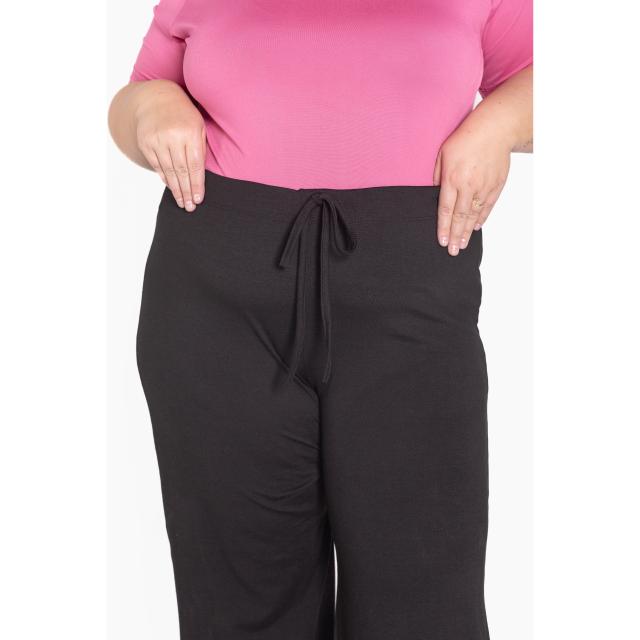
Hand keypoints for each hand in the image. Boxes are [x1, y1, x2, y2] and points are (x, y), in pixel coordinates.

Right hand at [134, 82, 206, 211]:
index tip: (198, 199)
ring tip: (182, 202)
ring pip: (168, 171)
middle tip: (190, 207)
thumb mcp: (198, 127)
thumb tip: (200, 178)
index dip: (197, 184)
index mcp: (190, 132)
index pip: (195, 165)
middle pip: (181, 171)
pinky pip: (156, 165)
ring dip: (176, 189)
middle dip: (186, 191)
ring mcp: (157, 139)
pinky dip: (165, 178)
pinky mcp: (145, 142)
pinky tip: (171, 188)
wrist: (157, 98)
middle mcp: (172, 136)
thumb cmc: (184, 115)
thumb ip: (200, 150)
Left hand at [433, 122, 510, 255]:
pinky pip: (487, 206)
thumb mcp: (443, 154)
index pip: (446, 210)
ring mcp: (484, 187)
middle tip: (453, 251)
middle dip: (456, 236)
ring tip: (463, 245)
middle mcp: (469, 186)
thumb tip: (436, 193)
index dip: (443, 228)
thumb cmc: (466, 138)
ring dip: (468, 232)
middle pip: (460, 217)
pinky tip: (476, 228)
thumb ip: (438, 176)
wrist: (495, 129)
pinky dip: (481, 218)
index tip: (442, 241)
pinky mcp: (496, 185)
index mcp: (452, 179)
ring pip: (474, 215)